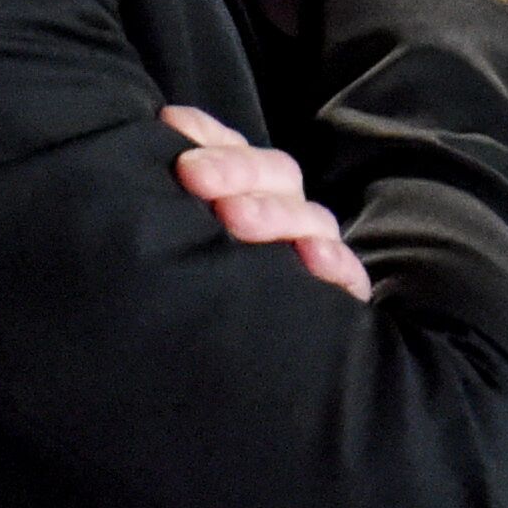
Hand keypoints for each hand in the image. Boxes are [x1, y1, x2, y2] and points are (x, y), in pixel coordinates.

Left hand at [158, 102, 369, 299]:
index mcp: (247, 194)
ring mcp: (313, 252)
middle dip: (233, 169)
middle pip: (275, 174)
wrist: (241, 378)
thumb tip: (161, 130)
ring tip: (235, 219)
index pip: (237, 149)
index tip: (171, 129)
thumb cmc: (193, 296)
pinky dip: (332, 261)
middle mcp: (284, 215)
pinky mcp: (337, 295)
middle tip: (193, 175)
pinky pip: (345, 274)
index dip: (210, 134)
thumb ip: (174, 197)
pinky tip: (311, 259)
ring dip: (273, 212)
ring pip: (308, 217)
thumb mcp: (180, 240)